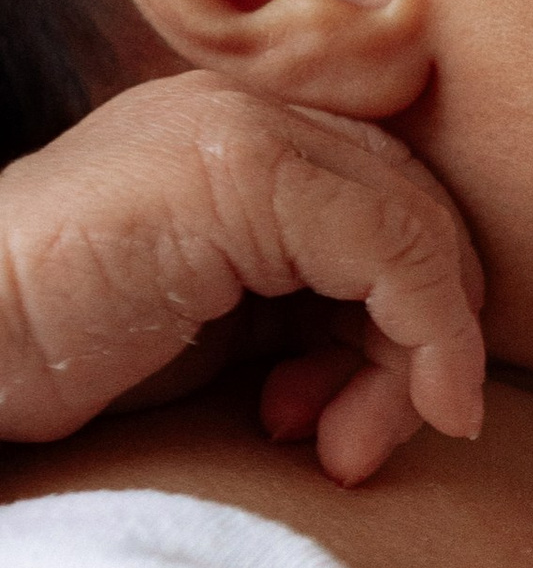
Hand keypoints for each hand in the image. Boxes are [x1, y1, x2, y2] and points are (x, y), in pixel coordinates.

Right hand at [0, 77, 483, 483]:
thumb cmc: (61, 352)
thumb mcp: (213, 330)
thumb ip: (307, 311)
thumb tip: (435, 365)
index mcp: (249, 141)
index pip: (399, 211)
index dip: (420, 322)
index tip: (380, 423)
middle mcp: (255, 116)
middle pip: (422, 221)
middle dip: (420, 349)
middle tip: (355, 447)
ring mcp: (247, 130)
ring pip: (422, 237)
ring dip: (408, 369)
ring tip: (334, 451)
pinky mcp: (243, 169)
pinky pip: (397, 251)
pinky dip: (422, 345)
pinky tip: (358, 433)